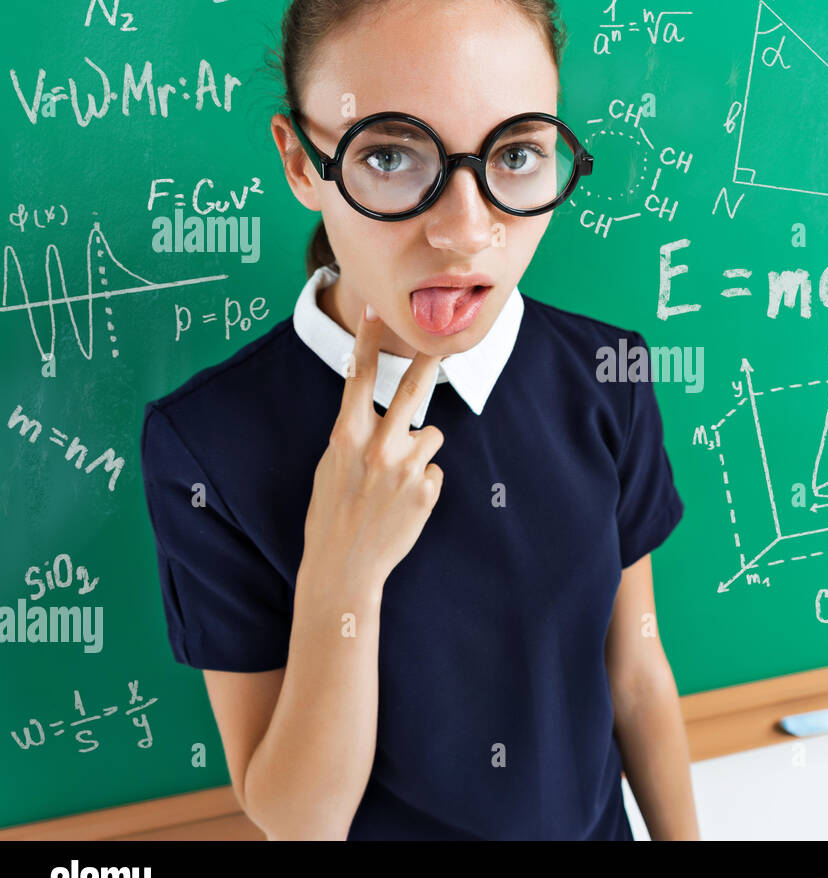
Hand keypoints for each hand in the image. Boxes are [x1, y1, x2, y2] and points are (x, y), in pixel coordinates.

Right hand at [299, 304, 445, 594]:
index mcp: (347, 435)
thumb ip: (355, 436)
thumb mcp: (331, 465)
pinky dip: (423, 482)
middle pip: (412, 391)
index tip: (375, 310)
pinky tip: (403, 503)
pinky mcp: (428, 489)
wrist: (344, 567)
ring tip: (395, 480)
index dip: (367, 341)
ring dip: (420, 451)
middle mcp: (380, 445)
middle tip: (445, 339)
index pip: (359, 377)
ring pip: (431, 435)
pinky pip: (434, 470)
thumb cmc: (331, 513)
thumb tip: (379, 417)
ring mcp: (407, 468)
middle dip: (429, 361)